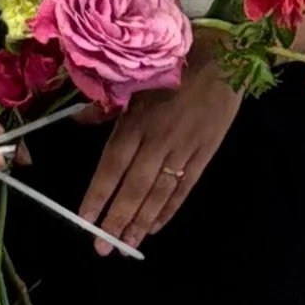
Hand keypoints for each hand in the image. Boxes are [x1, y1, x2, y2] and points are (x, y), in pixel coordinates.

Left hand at [77, 57, 241, 254]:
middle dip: (117, 219)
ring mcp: (183, 149)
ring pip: (158, 193)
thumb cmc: (175, 62)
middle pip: (133, 187)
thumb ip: (107, 104)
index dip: (97, 195)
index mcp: (136, 121)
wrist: (225, 56)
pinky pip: (184, 187)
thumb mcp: (136, 78)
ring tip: (128, 244)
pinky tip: (156, 226)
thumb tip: (79, 119)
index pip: (111, 166)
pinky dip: (170, 209)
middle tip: (103, 247)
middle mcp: (157, 140)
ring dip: (141, 221)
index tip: (85, 219)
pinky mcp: (205, 153)